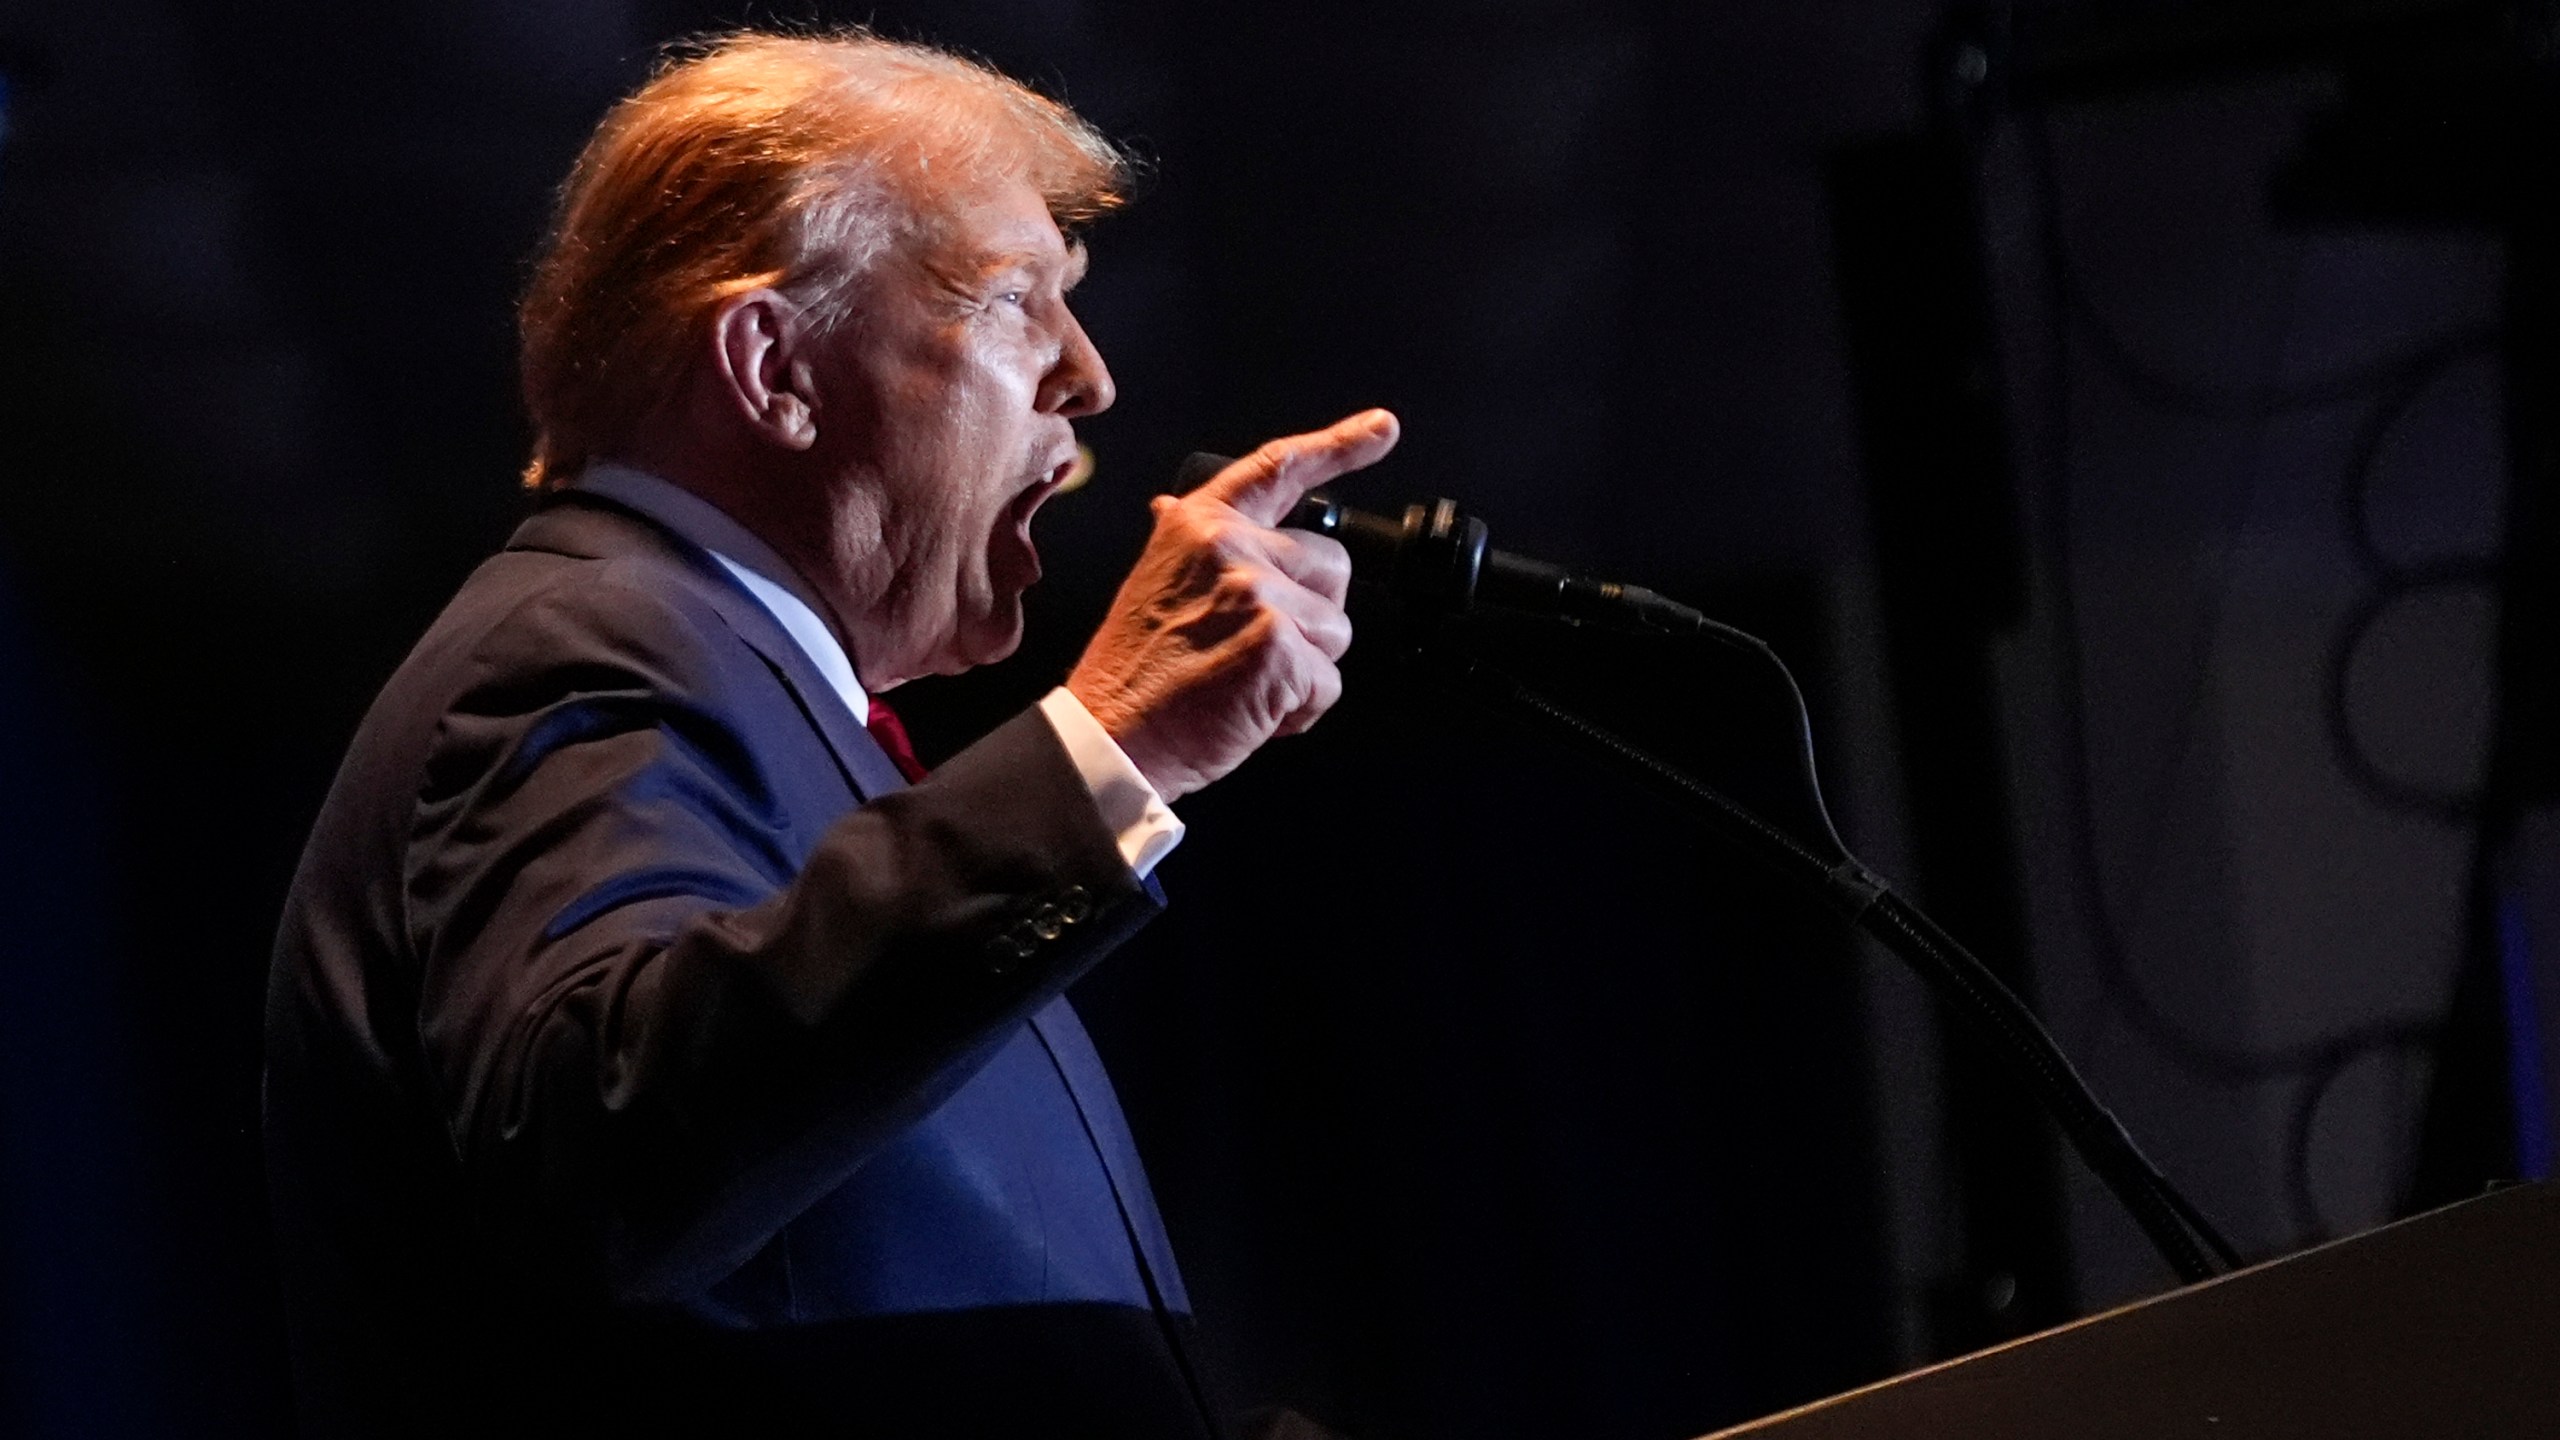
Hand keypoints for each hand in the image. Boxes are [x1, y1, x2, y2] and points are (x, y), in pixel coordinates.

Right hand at [1068, 408, 1400, 800]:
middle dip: (1312, 615)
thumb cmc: (1133, 674)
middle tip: (1253, 649)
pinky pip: (1329, 682)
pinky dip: (1301, 709)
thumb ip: (1192, 549)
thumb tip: (1177, 508)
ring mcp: (1258, 594)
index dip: (1338, 445)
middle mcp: (1231, 547)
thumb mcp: (1154, 583)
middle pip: (1333, 567)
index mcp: (1199, 525)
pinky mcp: (1280, 646)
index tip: (1381, 428)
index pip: (1278, 468)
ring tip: (1243, 681)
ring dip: (1305, 667)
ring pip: (1336, 629)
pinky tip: (1252, 709)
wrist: (1111, 735)